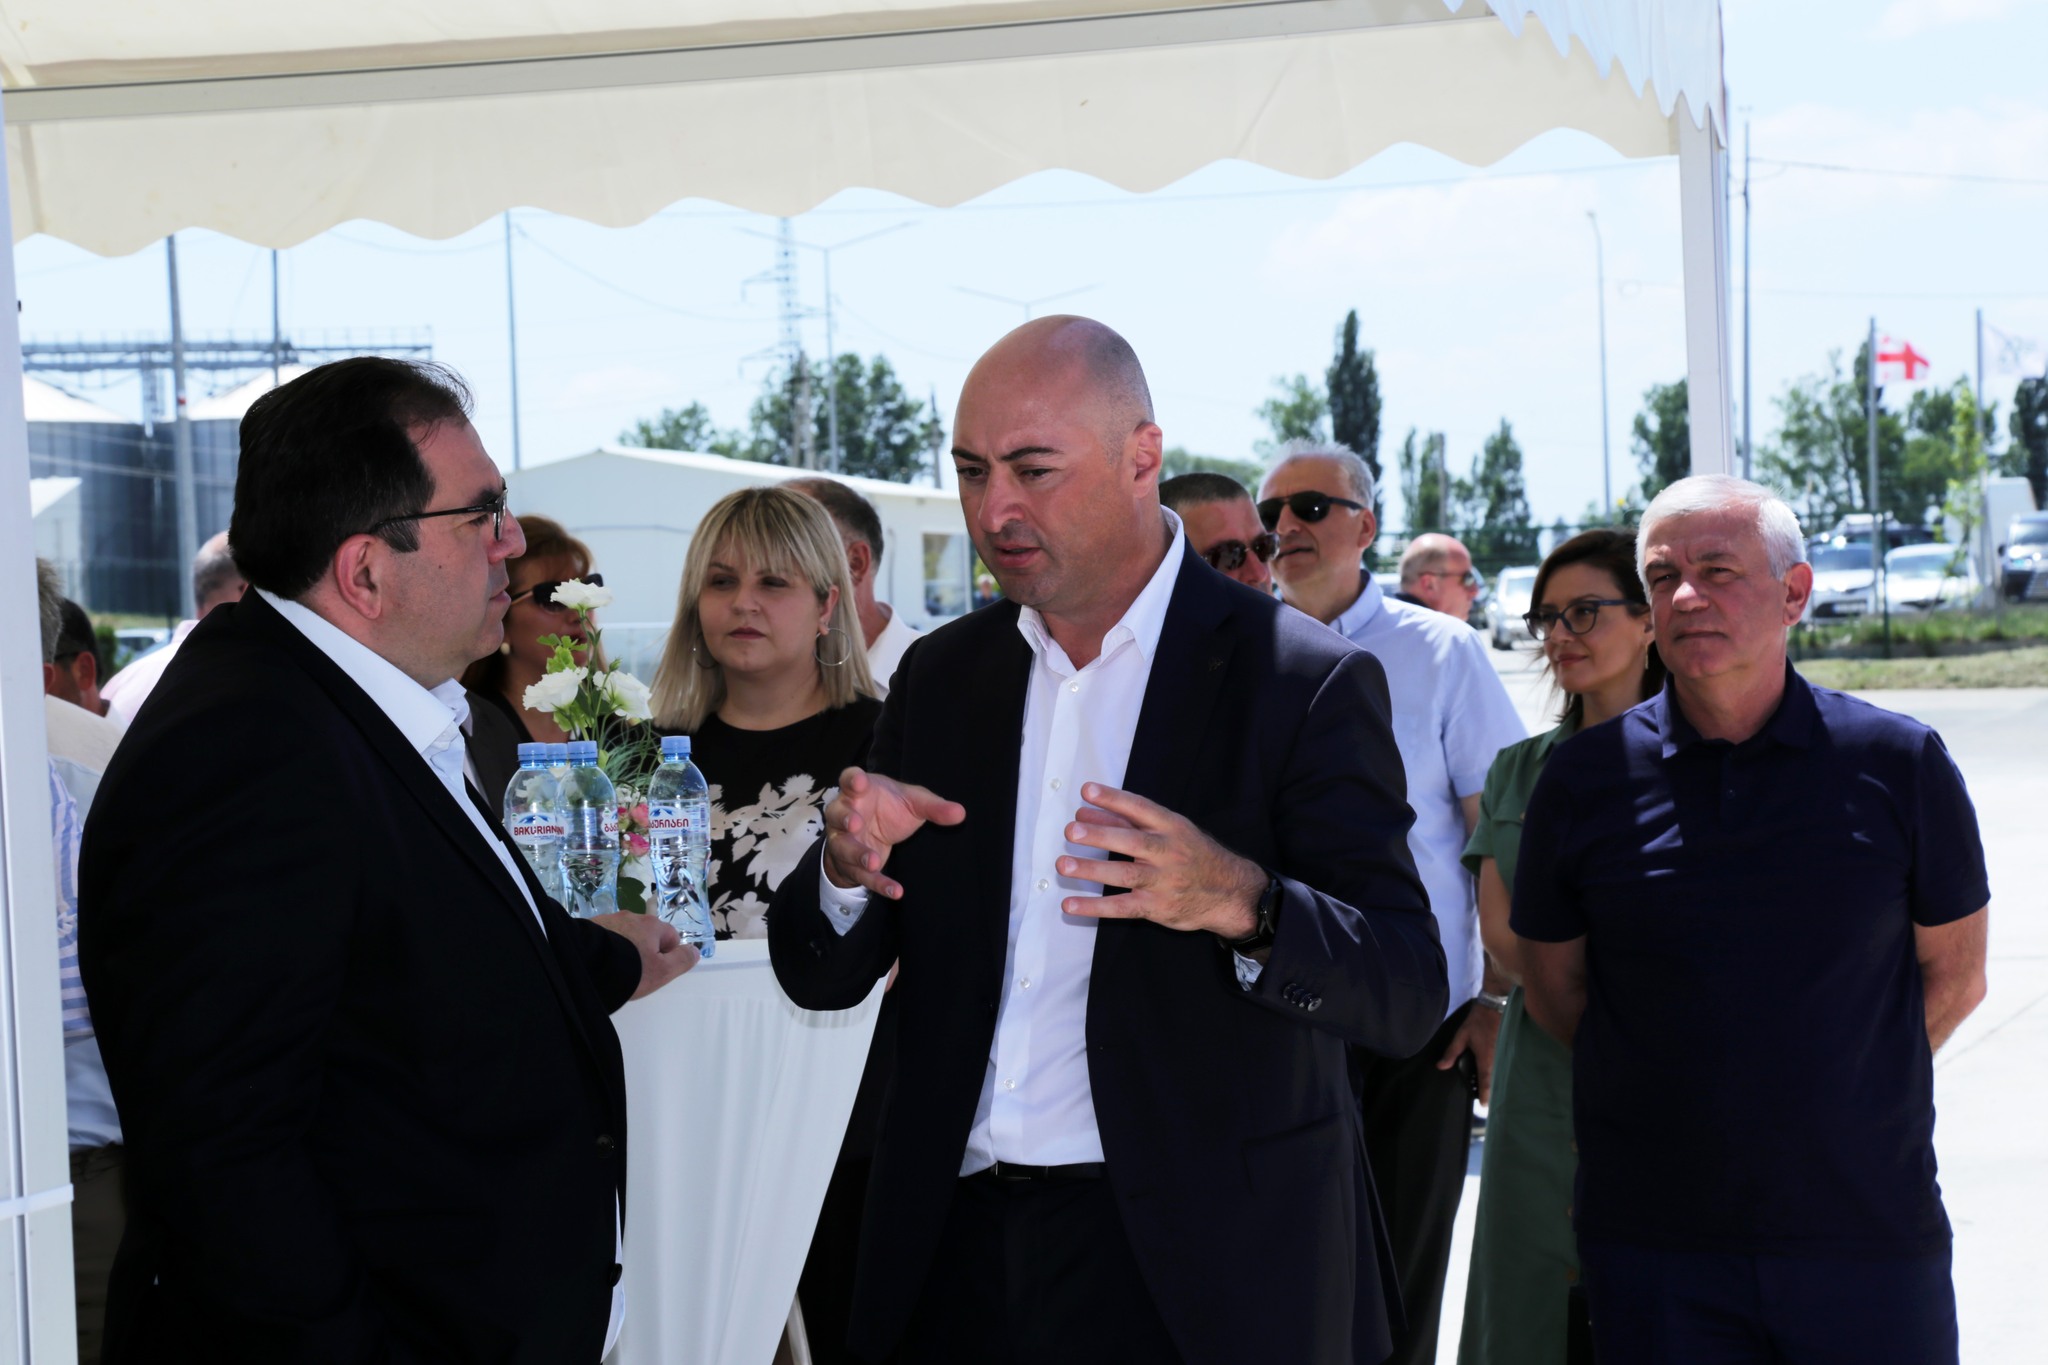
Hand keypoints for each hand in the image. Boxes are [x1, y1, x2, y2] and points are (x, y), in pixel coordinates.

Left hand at [593, 911, 700, 999]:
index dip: (667, 956)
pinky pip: (606, 937)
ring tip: (615, 969)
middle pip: (647, 934)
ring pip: (625, 935)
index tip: (656, 972)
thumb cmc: (631, 970)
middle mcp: (632, 916)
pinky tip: (601, 963)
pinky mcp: (591, 927)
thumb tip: (695, 950)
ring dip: (624, 948)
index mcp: (653, 925)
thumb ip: (682, 960)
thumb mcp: (663, 971)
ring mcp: (610, 920)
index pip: (671, 937)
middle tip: (635, 973)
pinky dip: (607, 948)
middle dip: (644, 950)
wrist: (588, 965)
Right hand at [822, 767, 966, 898]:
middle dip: (844, 819)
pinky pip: (862, 876)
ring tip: (872, 861)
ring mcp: (844, 840)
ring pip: (843, 847)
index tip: (860, 782)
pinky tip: (896, 891)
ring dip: (856, 854)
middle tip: (855, 823)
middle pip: (836, 814)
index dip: (852, 780)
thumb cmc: (889, 808)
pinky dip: (879, 884)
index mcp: (858, 791)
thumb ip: (934, 807)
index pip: (849, 779)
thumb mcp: (912, 803)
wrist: (874, 833)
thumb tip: (961, 813)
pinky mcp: (852, 865)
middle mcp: (845, 814)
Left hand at [1056, 783, 1265, 936]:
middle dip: (1100, 836)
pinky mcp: (1156, 908)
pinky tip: (1070, 904)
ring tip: (1063, 866)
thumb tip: (1086, 812)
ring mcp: (1162, 882)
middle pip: (1131, 842)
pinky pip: (1121, 908)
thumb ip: (1129, 821)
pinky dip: (1094, 907)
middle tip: (1072, 831)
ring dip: (1091, 871)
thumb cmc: (1194, 855)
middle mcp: (1168, 853)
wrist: (1231, 892)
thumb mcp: (1172, 831)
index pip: (1140, 809)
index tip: (1087, 791)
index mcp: (1172, 827)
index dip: (1114, 799)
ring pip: (1124, 875)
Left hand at [1436, 1001, 1501, 1103]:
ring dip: (1495, 1082)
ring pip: (1500, 1074)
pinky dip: (1499, 1072)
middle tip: (1486, 1100)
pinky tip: (1496, 1075)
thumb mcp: (1461, 1036)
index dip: (1485, 1094)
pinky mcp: (1506, 1050)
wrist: (1495, 1006)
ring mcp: (1503, 1055)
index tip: (1485, 1106)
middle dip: (1491, 1091)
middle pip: (1494, 1080)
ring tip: (1490, 1091)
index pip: (1486, 1081)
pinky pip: (1503, 1065)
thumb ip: (1451, 1052)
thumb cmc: (1477, 1022)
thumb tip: (1441, 1066)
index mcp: (1485, 1058)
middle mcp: (1497, 1059)